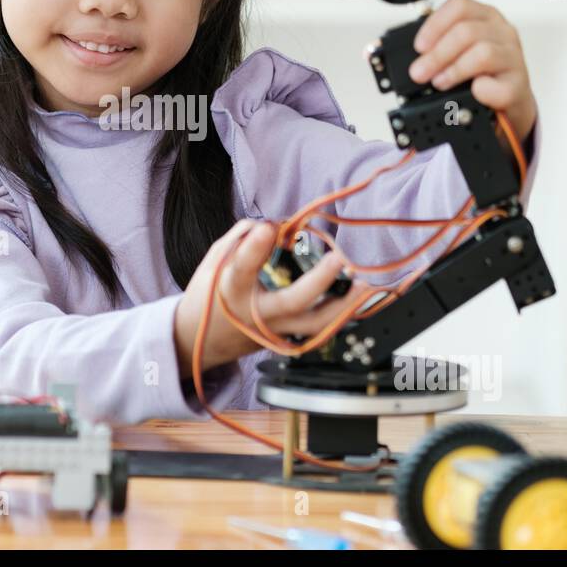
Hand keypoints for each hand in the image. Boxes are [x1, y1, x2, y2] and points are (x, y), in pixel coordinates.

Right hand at [173, 219, 371, 374]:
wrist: (202, 341)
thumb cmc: (209, 294)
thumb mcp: (214, 259)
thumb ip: (242, 237)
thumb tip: (277, 225)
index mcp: (231, 289)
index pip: (242, 269)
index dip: (254, 249)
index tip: (268, 228)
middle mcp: (256, 313)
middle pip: (293, 302)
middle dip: (319, 280)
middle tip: (338, 259)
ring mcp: (275, 330)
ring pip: (314, 324)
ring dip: (343, 306)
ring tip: (364, 287)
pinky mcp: (286, 338)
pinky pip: (318, 329)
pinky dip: (338, 315)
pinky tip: (355, 301)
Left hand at [408, 0, 537, 144]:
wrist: (510, 100)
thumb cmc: (481, 72)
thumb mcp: (461, 51)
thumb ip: (438, 47)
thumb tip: (401, 57)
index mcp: (485, 17)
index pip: (459, 6)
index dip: (434, 25)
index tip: (418, 47)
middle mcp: (502, 32)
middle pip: (467, 31)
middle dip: (437, 54)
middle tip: (419, 73)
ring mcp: (513, 57)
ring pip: (482, 53)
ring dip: (454, 70)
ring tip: (440, 82)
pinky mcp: (518, 84)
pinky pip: (496, 85)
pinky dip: (481, 90)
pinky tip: (473, 92)